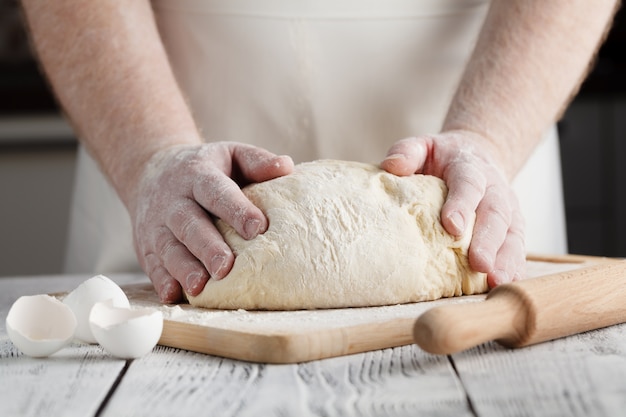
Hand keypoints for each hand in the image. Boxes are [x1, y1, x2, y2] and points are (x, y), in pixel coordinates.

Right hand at [130, 142, 293, 302]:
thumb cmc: (204, 168)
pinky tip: (173, 294)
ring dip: (183, 268)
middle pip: (190, 224)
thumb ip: (256, 161)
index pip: (216, 191)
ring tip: (200, 286)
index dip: (236, 209)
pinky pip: (152, 264)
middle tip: (226, 267)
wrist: (150, 170)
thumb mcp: (229, 154)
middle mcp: (174, 200)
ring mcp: (157, 225)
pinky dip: (161, 280)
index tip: (258, 228)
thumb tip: (286, 167)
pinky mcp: (147, 246)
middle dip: (207, 247)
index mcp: (198, 175)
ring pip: (169, 248)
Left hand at [380, 130, 524, 287]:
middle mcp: (495, 187)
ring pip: (512, 233)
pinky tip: (507, 285)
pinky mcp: (514, 227)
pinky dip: (515, 267)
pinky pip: (518, 247)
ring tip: (496, 281)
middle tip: (479, 264)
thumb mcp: (424, 146)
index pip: (469, 183)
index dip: (461, 203)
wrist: (477, 153)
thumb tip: (391, 166)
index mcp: (470, 166)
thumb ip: (408, 151)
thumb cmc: (443, 157)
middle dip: (488, 240)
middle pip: (495, 213)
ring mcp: (508, 208)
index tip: (451, 226)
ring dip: (506, 259)